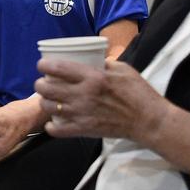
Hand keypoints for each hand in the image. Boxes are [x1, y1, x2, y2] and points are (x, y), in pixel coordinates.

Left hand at [34, 58, 167, 141]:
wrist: (148, 121)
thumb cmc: (139, 92)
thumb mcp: (123, 69)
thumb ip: (104, 63)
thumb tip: (93, 58)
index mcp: (93, 77)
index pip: (57, 67)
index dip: (44, 65)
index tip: (42, 65)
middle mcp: (83, 94)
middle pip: (47, 88)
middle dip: (40, 84)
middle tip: (43, 83)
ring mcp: (82, 114)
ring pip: (48, 107)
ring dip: (45, 102)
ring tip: (49, 100)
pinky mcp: (84, 130)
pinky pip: (58, 130)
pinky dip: (52, 126)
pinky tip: (53, 122)